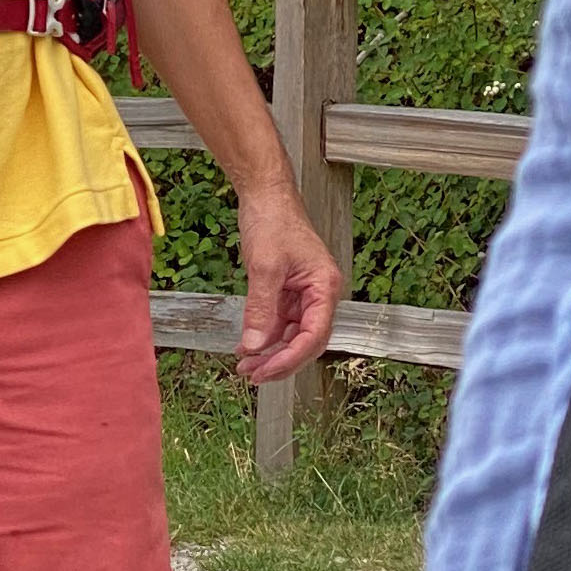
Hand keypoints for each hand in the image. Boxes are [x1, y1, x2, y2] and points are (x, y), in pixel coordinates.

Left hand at [235, 181, 341, 381]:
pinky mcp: (286, 291)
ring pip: (291, 334)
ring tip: (245, 365)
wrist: (264, 196)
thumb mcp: (264, 267)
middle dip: (279, 360)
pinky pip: (278, 321)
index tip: (266, 371)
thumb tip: (255, 344)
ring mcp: (302, 293)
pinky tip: (246, 346)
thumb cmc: (274, 221)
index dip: (291, 358)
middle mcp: (318, 293)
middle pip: (305, 340)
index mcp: (324, 287)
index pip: (314, 335)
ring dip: (269, 351)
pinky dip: (263, 335)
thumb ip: (261, 308)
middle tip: (252, 374)